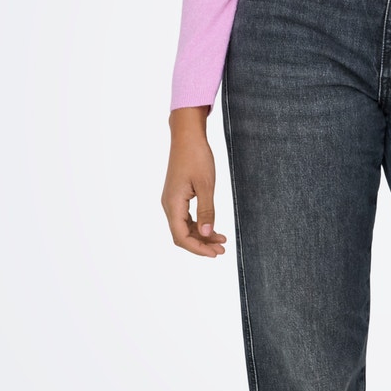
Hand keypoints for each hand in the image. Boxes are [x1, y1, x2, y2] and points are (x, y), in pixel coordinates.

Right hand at [163, 107, 227, 256]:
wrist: (187, 137)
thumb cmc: (196, 157)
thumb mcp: (206, 185)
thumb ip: (206, 211)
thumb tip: (206, 233)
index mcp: (173, 203)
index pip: (181, 236)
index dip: (197, 248)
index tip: (215, 253)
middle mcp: (169, 205)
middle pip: (182, 235)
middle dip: (201, 245)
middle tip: (222, 250)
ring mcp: (172, 201)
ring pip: (184, 227)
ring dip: (201, 236)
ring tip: (221, 240)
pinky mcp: (177, 196)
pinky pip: (185, 218)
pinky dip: (198, 225)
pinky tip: (212, 227)